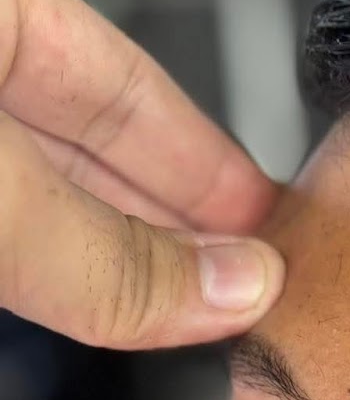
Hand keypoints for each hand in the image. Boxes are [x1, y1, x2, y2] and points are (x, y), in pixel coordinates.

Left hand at [0, 0, 285, 348]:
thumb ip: (106, 250)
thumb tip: (230, 290)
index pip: (125, 80)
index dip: (209, 162)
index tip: (273, 231)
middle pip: (90, 149)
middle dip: (175, 225)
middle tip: (254, 293)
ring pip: (42, 207)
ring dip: (120, 269)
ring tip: (196, 319)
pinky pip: (2, 246)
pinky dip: (52, 285)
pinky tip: (102, 316)